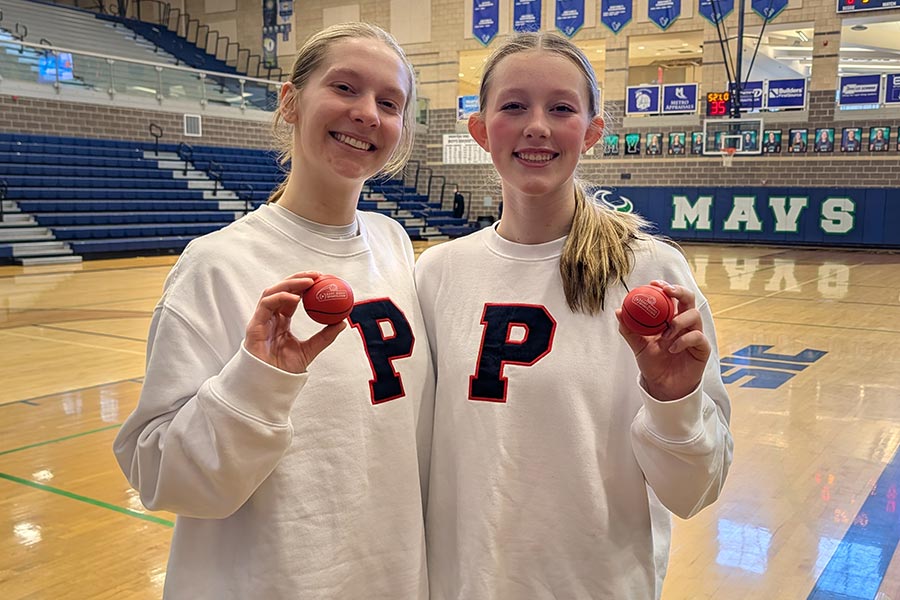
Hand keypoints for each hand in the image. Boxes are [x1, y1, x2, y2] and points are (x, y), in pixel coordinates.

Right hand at [244, 272, 346, 373]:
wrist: (271, 383)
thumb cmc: (285, 369)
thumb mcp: (311, 349)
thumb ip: (325, 336)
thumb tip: (342, 322)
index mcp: (282, 320)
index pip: (293, 296)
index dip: (305, 285)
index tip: (323, 280)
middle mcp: (271, 316)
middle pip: (282, 289)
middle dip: (298, 278)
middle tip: (317, 275)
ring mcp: (262, 319)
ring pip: (273, 292)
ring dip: (290, 284)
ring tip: (309, 282)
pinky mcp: (254, 324)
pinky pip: (266, 304)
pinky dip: (280, 297)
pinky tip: (295, 298)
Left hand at [616, 280, 710, 400]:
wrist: (662, 385)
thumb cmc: (653, 363)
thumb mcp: (638, 346)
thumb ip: (629, 330)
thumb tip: (619, 312)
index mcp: (670, 318)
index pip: (672, 297)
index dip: (665, 287)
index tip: (654, 283)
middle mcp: (684, 323)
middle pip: (689, 299)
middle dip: (679, 291)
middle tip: (667, 292)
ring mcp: (695, 334)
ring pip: (694, 315)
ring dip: (678, 321)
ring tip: (666, 334)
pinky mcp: (702, 348)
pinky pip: (697, 337)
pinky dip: (684, 339)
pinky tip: (672, 348)